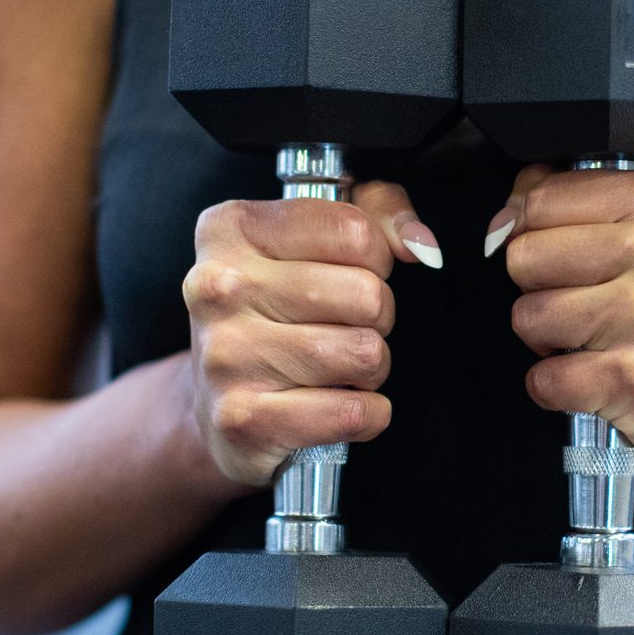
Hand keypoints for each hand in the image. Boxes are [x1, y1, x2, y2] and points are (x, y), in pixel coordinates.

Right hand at [183, 182, 438, 486]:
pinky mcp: (243, 420)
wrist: (213, 404)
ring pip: (365, 354)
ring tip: (337, 367)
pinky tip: (334, 405)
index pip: (354, 231)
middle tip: (345, 327)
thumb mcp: (314, 241)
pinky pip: (352, 412)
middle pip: (366, 294)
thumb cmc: (273, 313)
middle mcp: (218, 288)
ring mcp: (226, 355)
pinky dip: (366, 414)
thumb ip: (378, 214)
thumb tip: (420, 244)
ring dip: (370, 368)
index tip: (351, 273)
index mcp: (231, 230)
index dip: (375, 258)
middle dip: (377, 316)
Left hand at [493, 164, 633, 465]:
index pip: (539, 198)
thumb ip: (573, 205)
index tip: (572, 257)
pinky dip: (557, 387)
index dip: (538, 233)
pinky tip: (597, 378)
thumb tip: (502, 222)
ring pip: (528, 316)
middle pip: (524, 257)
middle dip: (540, 287)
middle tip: (589, 303)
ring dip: (548, 340)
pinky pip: (543, 378)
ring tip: (597, 340)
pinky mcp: (633, 380)